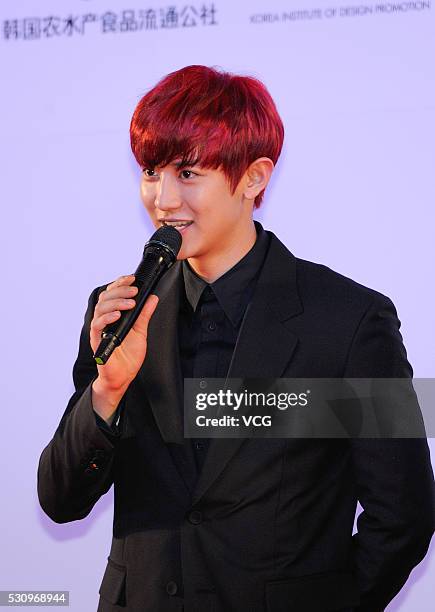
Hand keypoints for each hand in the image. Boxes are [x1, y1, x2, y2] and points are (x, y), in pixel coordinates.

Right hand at [90, 274, 158, 421]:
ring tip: (130, 303)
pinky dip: (107, 317)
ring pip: (100, 308)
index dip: (120, 283)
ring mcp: (99, 329)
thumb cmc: (128, 356)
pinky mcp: (96, 339)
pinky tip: (118, 315)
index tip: (132, 278)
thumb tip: (152, 298)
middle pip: (105, 297)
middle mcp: (104, 319)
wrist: (122, 376)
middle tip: (134, 290)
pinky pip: (97, 324)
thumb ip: (144, 314)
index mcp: (113, 315)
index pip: (113, 293)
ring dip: (116, 302)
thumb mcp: (140, 331)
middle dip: (120, 290)